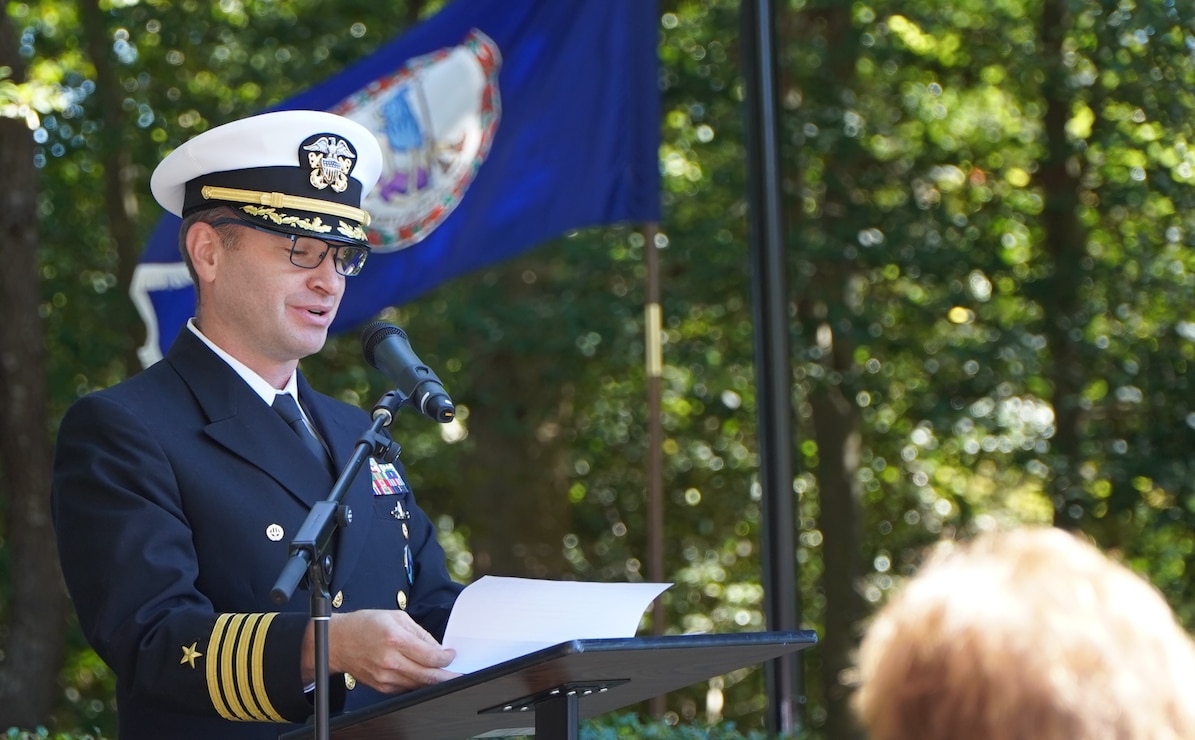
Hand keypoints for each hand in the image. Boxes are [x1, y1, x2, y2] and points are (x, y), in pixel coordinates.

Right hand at [303, 609, 458, 692]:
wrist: (338, 641)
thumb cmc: (365, 625)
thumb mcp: (396, 617)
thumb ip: (420, 633)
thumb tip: (438, 648)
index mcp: (395, 639)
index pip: (430, 656)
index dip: (446, 658)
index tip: (452, 655)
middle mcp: (390, 660)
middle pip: (428, 676)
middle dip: (447, 676)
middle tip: (458, 673)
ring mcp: (385, 677)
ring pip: (418, 684)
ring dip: (433, 680)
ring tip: (442, 673)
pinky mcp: (381, 686)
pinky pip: (406, 687)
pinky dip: (417, 682)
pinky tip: (421, 674)